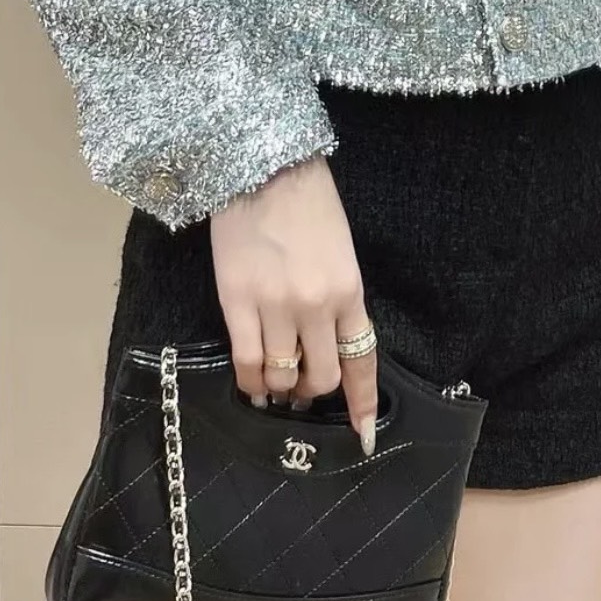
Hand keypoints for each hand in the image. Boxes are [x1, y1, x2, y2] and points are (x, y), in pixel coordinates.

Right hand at [210, 154, 378, 454]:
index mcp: (349, 290)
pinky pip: (245, 362)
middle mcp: (316, 306)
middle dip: (313, 393)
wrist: (263, 167)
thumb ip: (339, 296)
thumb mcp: (340, 250)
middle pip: (320, 378)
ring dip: (280, 391)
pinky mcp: (236, 303)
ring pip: (282, 378)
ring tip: (274, 387)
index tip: (365, 433)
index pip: (361, 360)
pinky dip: (250, 382)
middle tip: (303, 391)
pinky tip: (251, 386)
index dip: (363, 402)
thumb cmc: (308, 202)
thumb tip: (329, 340)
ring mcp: (274, 307)